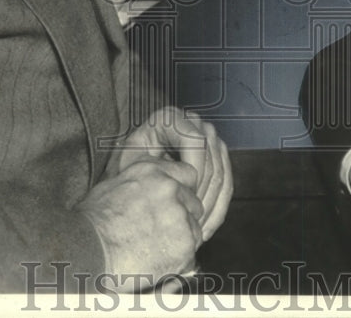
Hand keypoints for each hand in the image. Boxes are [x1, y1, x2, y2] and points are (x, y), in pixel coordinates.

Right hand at [77, 157, 202, 288]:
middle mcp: (169, 187)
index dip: (181, 192)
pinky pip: (192, 247)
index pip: (187, 174)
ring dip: (183, 236)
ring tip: (158, 247)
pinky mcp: (184, 240)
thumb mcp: (113, 186)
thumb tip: (149, 188)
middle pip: (193, 200)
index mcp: (151, 170)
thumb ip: (140, 182)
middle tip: (166, 230)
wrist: (89, 251)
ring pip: (195, 225)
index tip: (172, 205)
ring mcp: (178, 213)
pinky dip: (181, 255)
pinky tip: (160, 258)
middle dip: (184, 215)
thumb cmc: (92, 223)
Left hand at [110, 106, 232, 240]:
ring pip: (222, 173)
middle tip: (189, 220)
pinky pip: (226, 184)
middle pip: (213, 158)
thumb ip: (154, 167)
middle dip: (203, 193)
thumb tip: (186, 178)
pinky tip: (204, 230)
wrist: (128, 183)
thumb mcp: (131, 168)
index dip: (194, 171)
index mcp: (169, 119)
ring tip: (195, 231)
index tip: (183, 195)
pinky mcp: (216, 160)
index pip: (197, 141)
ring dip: (211, 206)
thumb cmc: (124, 175)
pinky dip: (217, 210)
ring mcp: (208, 140)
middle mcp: (192, 123)